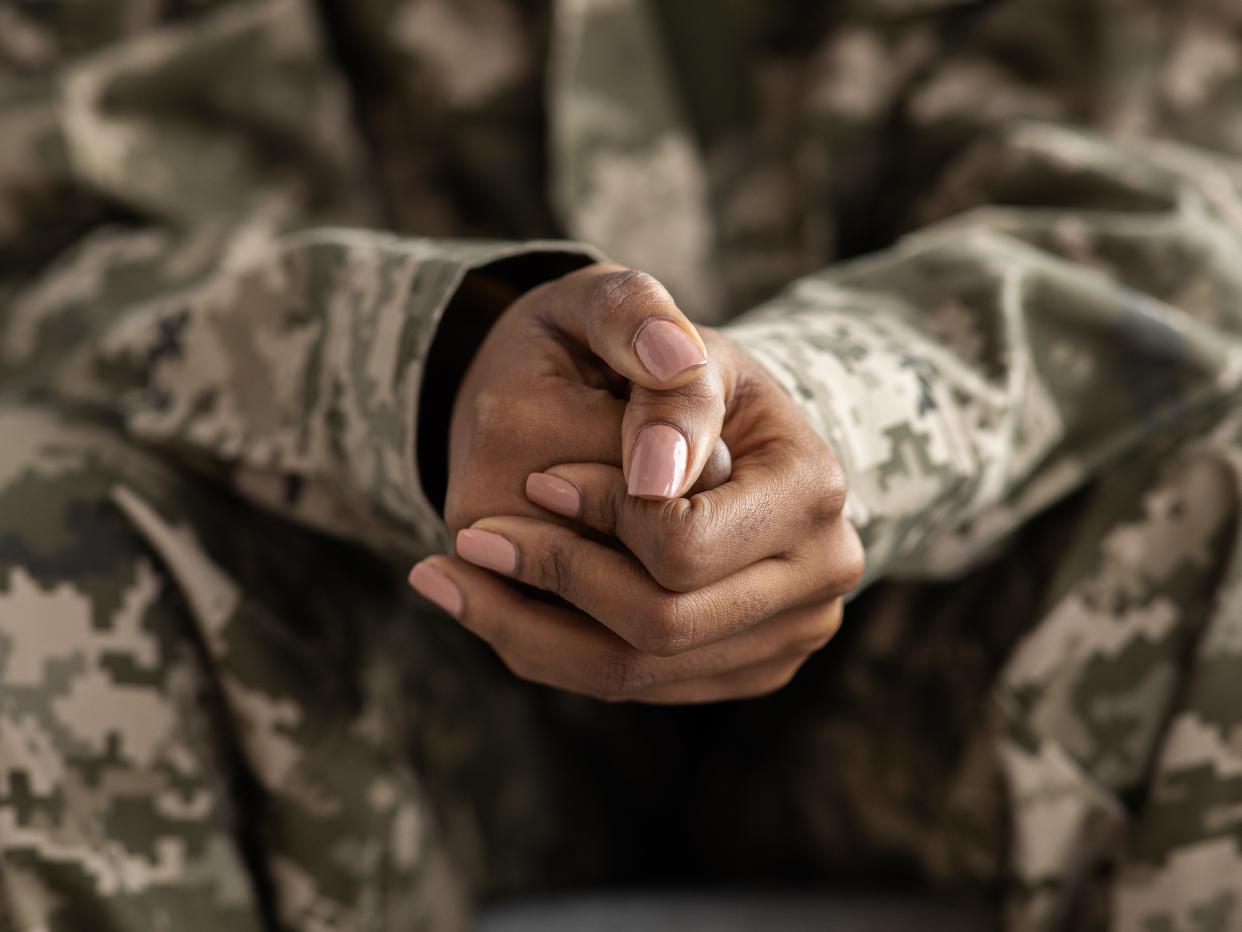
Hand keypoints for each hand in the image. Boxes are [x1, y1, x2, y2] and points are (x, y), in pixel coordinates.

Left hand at [411, 292, 863, 702]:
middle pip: (662, 626)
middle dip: (557, 577)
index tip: (536, 478)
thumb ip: (646, 346)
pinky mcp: (736, 668)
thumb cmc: (659, 365)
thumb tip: (654, 473)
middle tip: (470, 536)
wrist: (698, 424)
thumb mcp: (639, 320)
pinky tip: (479, 599)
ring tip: (444, 576)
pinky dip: (539, 645)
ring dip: (523, 626)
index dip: (601, 513)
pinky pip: (622, 683)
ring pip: (632, 673)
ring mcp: (782, 635)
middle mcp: (818, 575)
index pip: (688, 542)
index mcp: (811, 487)